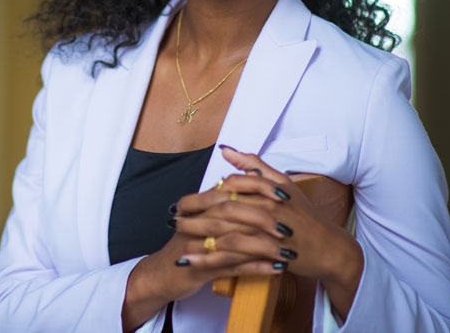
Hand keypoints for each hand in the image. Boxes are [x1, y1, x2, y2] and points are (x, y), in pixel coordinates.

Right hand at [122, 151, 291, 329]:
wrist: (161, 274)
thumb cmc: (187, 245)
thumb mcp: (200, 218)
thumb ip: (220, 196)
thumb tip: (241, 175)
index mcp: (200, 205)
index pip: (230, 188)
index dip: (257, 190)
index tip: (284, 195)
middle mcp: (197, 220)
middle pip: (233, 213)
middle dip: (263, 219)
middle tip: (289, 227)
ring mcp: (198, 245)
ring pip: (234, 242)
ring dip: (263, 247)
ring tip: (288, 252)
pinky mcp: (200, 268)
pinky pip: (231, 267)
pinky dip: (255, 268)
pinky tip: (275, 269)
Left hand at [187, 146, 363, 317]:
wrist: (329, 248)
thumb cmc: (305, 215)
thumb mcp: (283, 183)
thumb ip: (254, 165)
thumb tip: (226, 150)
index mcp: (265, 191)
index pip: (225, 189)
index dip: (200, 196)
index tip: (182, 202)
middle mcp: (264, 208)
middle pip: (219, 210)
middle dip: (192, 214)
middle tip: (173, 218)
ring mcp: (265, 232)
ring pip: (222, 233)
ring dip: (196, 235)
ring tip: (177, 236)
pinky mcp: (266, 254)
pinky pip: (231, 257)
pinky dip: (208, 258)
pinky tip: (191, 260)